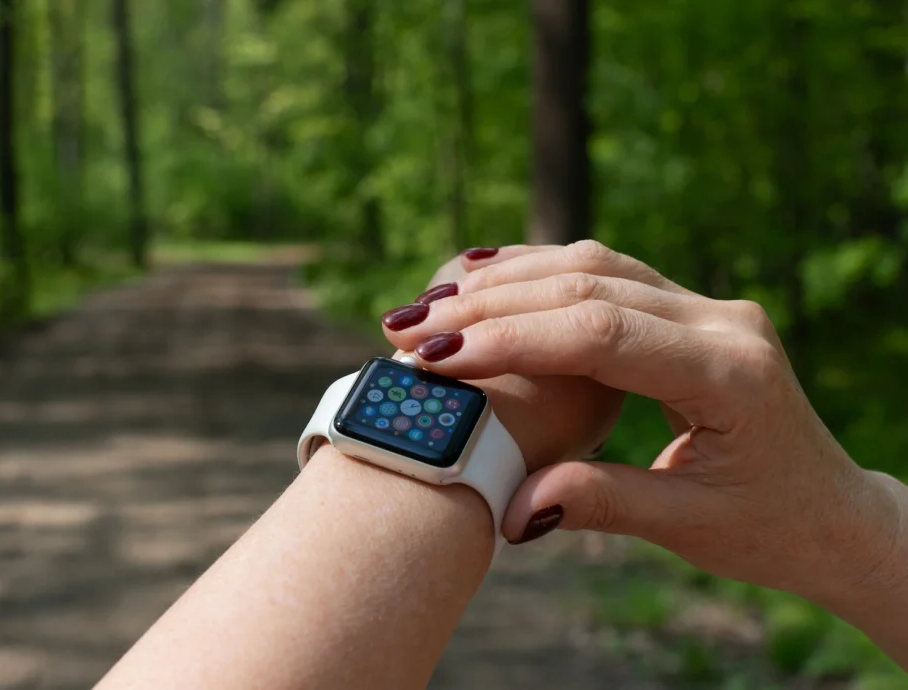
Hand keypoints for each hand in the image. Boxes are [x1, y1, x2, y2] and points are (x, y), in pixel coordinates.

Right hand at [383, 241, 907, 610]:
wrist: (827, 509)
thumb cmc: (766, 526)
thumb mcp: (687, 524)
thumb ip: (600, 502)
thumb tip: (508, 509)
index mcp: (729, 371)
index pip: (599, 334)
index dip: (509, 341)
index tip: (434, 360)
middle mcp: (721, 320)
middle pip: (587, 287)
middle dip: (488, 306)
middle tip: (405, 329)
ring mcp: (706, 306)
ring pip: (590, 265)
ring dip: (504, 280)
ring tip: (427, 305)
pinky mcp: (687, 308)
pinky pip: (603, 273)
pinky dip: (536, 274)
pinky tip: (481, 278)